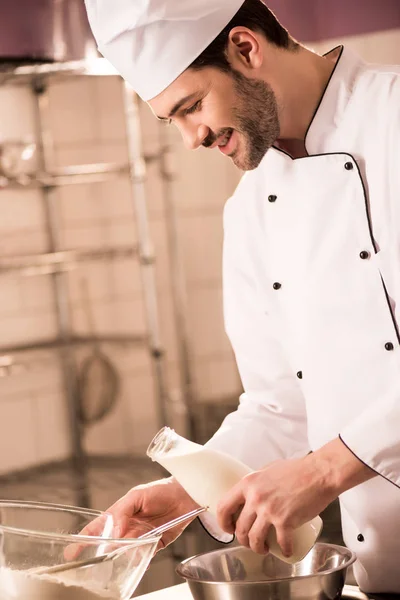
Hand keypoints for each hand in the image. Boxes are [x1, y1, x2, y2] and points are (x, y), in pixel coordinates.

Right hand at [66, 477, 197, 559]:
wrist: (187, 494)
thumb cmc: (160, 490)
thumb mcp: (137, 495)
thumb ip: (123, 512)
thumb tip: (114, 532)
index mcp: (120, 513)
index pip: (98, 527)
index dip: (84, 539)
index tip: (72, 550)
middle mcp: (128, 527)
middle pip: (110, 544)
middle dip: (104, 553)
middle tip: (101, 559)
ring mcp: (141, 537)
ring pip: (126, 553)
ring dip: (124, 556)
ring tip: (125, 555)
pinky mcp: (155, 544)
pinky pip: (144, 557)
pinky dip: (142, 560)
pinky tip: (141, 560)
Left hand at [217, 438, 374, 557]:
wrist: (319, 473)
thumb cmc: (297, 469)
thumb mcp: (268, 470)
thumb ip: (258, 482)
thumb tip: (251, 494)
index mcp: (248, 484)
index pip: (224, 506)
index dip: (223, 522)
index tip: (228, 529)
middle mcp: (255, 498)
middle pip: (239, 528)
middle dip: (243, 540)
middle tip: (250, 542)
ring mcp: (269, 510)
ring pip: (254, 539)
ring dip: (257, 549)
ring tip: (263, 549)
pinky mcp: (285, 521)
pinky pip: (281, 543)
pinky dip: (284, 551)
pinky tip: (286, 551)